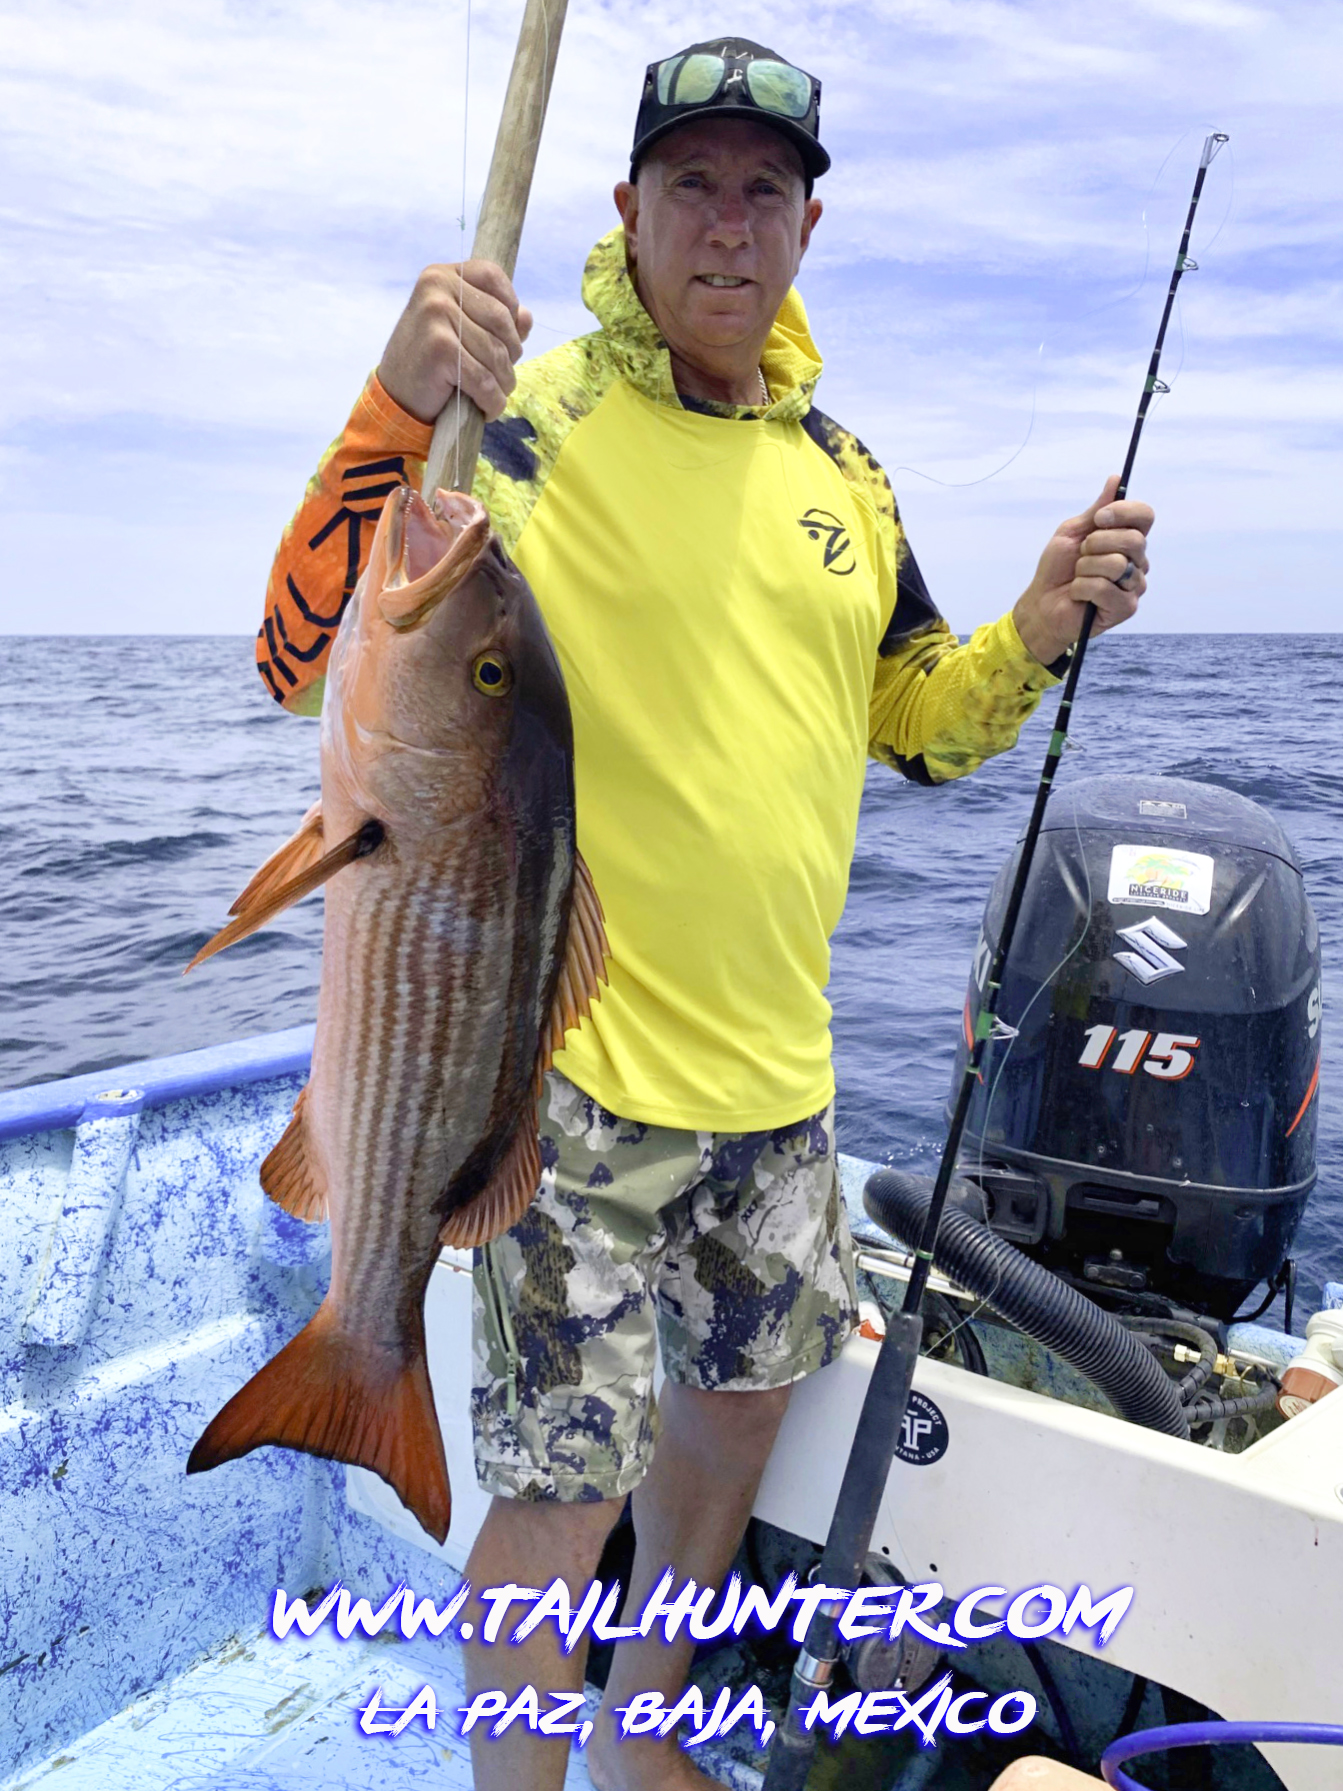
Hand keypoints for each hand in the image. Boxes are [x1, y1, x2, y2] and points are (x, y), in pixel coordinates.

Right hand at [377, 261, 532, 424]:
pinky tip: (487, 409)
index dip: (511, 309)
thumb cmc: (430, 362)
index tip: (505, 338)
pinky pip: (484, 379)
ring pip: (496, 352)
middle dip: (510, 354)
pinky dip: (493, 401)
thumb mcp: (459, 330)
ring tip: (494, 394)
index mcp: (442, 274)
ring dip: (503, 382)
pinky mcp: (440, 348)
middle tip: (501, 376)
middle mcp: (437, 287)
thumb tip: (526, 316)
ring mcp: (436, 315)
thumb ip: (493, 319)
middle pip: (502, 319)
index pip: (493, 277)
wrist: (395, 397)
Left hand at [1012, 476, 1153, 667]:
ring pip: (1117, 564)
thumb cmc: (1058, 569)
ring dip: (1086, 568)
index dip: (1123, 512)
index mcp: (1128, 539)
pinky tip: (1079, 595)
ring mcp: (1134, 585)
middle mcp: (1138, 561)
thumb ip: (1097, 510)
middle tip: (1081, 555)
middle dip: (1096, 544)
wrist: (1042, 604)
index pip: (1145, 516)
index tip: (1099, 519)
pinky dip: (1082, 589)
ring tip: (1078, 577)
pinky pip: (1105, 588)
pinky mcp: (1126, 608)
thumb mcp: (1073, 532)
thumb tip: (1116, 480)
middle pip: (1133, 539)